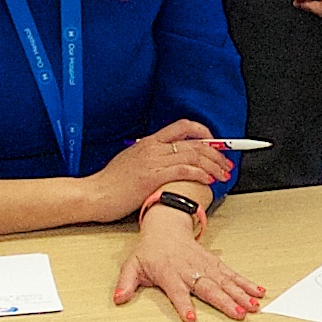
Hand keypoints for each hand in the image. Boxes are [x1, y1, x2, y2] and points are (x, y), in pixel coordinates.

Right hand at [86, 122, 235, 222]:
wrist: (94, 194)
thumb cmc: (110, 184)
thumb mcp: (131, 162)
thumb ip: (150, 158)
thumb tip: (167, 161)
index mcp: (148, 142)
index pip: (182, 126)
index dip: (204, 132)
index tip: (215, 143)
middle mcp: (153, 147)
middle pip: (193, 142)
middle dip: (216, 152)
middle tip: (226, 163)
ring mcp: (153, 161)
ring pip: (193, 155)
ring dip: (213, 164)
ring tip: (223, 174)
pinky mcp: (152, 176)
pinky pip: (183, 170)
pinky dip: (200, 173)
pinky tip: (209, 179)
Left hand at [113, 209, 264, 321]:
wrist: (165, 227)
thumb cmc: (149, 251)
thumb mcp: (132, 265)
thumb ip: (126, 284)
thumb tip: (119, 299)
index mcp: (169, 273)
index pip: (177, 291)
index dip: (183, 305)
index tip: (191, 318)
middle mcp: (189, 270)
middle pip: (208, 288)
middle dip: (224, 301)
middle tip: (238, 314)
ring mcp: (204, 266)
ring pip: (225, 281)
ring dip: (240, 294)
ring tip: (253, 306)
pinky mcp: (214, 263)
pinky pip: (232, 274)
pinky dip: (246, 283)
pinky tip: (258, 292)